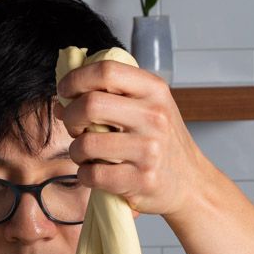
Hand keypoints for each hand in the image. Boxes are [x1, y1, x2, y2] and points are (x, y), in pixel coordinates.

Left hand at [55, 59, 211, 219]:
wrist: (190, 183)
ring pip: (86, 144)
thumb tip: (62, 102)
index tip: (65, 91)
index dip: (76, 79)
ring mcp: (149, 150)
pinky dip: (85, 175)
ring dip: (76, 151)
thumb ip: (111, 97)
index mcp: (154, 90)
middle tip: (75, 127)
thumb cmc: (162, 143)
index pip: (106, 70)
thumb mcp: (148, 108)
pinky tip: (94, 173)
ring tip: (85, 154)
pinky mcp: (141, 180)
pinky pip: (93, 175)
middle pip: (90, 104)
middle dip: (71, 117)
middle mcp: (154, 116)